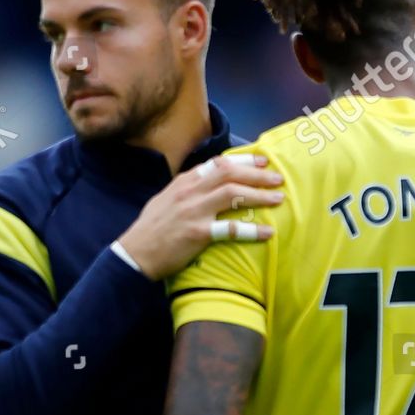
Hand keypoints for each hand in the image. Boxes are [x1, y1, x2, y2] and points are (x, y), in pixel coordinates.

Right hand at [118, 155, 283, 279]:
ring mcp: (194, 211)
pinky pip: (230, 229)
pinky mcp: (197, 233)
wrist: (135, 253)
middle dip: (257, 174)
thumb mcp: (169, 199)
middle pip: (230, 174)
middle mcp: (190, 192)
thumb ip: (191, 189)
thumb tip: (212, 184)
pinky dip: (252, 230)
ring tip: (278, 199)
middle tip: (278, 177)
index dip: (244, 161)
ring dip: (259, 195)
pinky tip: (268, 233)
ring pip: (233, 194)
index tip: (263, 160)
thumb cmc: (153, 229)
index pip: (218, 164)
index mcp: (184, 182)